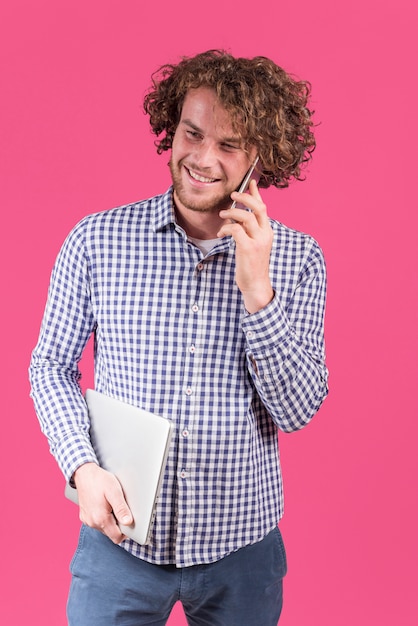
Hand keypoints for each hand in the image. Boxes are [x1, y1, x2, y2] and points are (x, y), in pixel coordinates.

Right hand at [73, 462, 132, 543]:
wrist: (84, 473)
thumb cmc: (99, 480)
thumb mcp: (114, 492)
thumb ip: (121, 508)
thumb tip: (128, 522)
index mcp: (100, 519)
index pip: (117, 538)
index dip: (126, 532)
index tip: (130, 520)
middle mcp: (92, 522)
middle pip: (111, 533)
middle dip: (118, 524)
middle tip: (122, 508)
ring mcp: (87, 520)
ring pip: (104, 528)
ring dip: (111, 520)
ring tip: (112, 504)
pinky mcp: (84, 516)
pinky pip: (97, 522)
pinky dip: (103, 517)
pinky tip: (105, 504)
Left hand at [217, 179, 273, 312]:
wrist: (256, 285)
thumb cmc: (252, 266)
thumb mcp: (253, 245)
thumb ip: (249, 231)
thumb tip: (237, 218)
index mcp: (267, 232)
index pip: (263, 208)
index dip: (256, 194)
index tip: (250, 182)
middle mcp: (265, 234)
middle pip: (258, 207)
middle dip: (244, 197)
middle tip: (233, 195)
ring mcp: (258, 241)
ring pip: (245, 216)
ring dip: (231, 212)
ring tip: (222, 215)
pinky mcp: (248, 248)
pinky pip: (235, 229)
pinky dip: (226, 228)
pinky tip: (221, 232)